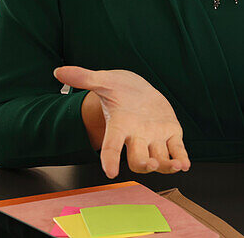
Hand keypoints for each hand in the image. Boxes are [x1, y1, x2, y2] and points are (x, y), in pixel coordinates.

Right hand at [54, 66, 189, 178]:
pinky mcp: (171, 134)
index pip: (111, 146)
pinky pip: (176, 150)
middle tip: (149, 164)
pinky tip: (184, 164)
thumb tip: (59, 71)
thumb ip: (84, 78)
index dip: (110, 160)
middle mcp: (136, 137)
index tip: (110, 173)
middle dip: (143, 163)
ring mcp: (154, 138)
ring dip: (166, 165)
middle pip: (137, 158)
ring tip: (175, 165)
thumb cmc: (118, 89)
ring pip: (159, 158)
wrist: (137, 91)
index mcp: (119, 127)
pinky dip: (181, 157)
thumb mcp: (103, 81)